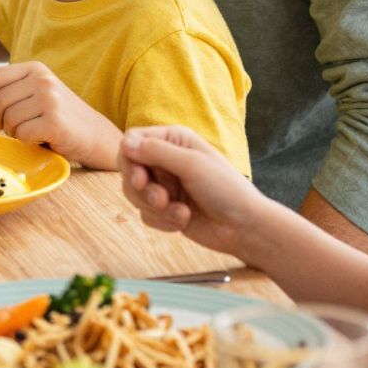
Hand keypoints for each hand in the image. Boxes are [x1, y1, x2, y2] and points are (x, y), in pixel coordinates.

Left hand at [0, 61, 122, 168]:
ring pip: (8, 118)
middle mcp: (44, 80)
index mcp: (35, 69)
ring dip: (12, 131)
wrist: (95, 136)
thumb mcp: (29, 94)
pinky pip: (22, 134)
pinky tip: (40, 138)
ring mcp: (51, 100)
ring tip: (28, 131)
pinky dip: (26, 141)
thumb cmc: (59, 117)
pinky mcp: (56, 122)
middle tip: (7, 127)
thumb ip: (0, 86)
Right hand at [117, 126, 267, 256]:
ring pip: (134, 194)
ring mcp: (164, 185)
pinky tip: (184, 220)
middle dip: (142, 188)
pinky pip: (145, 214)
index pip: (132, 141)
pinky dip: (162, 220)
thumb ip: (156, 152)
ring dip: (155, 206)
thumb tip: (124, 143)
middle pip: (128, 169)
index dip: (129, 159)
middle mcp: (165, 159)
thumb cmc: (225, 189)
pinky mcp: (164, 209)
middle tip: (160, 199)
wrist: (243, 227)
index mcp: (173, 140)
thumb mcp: (191, 165)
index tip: (139, 177)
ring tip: (180, 212)